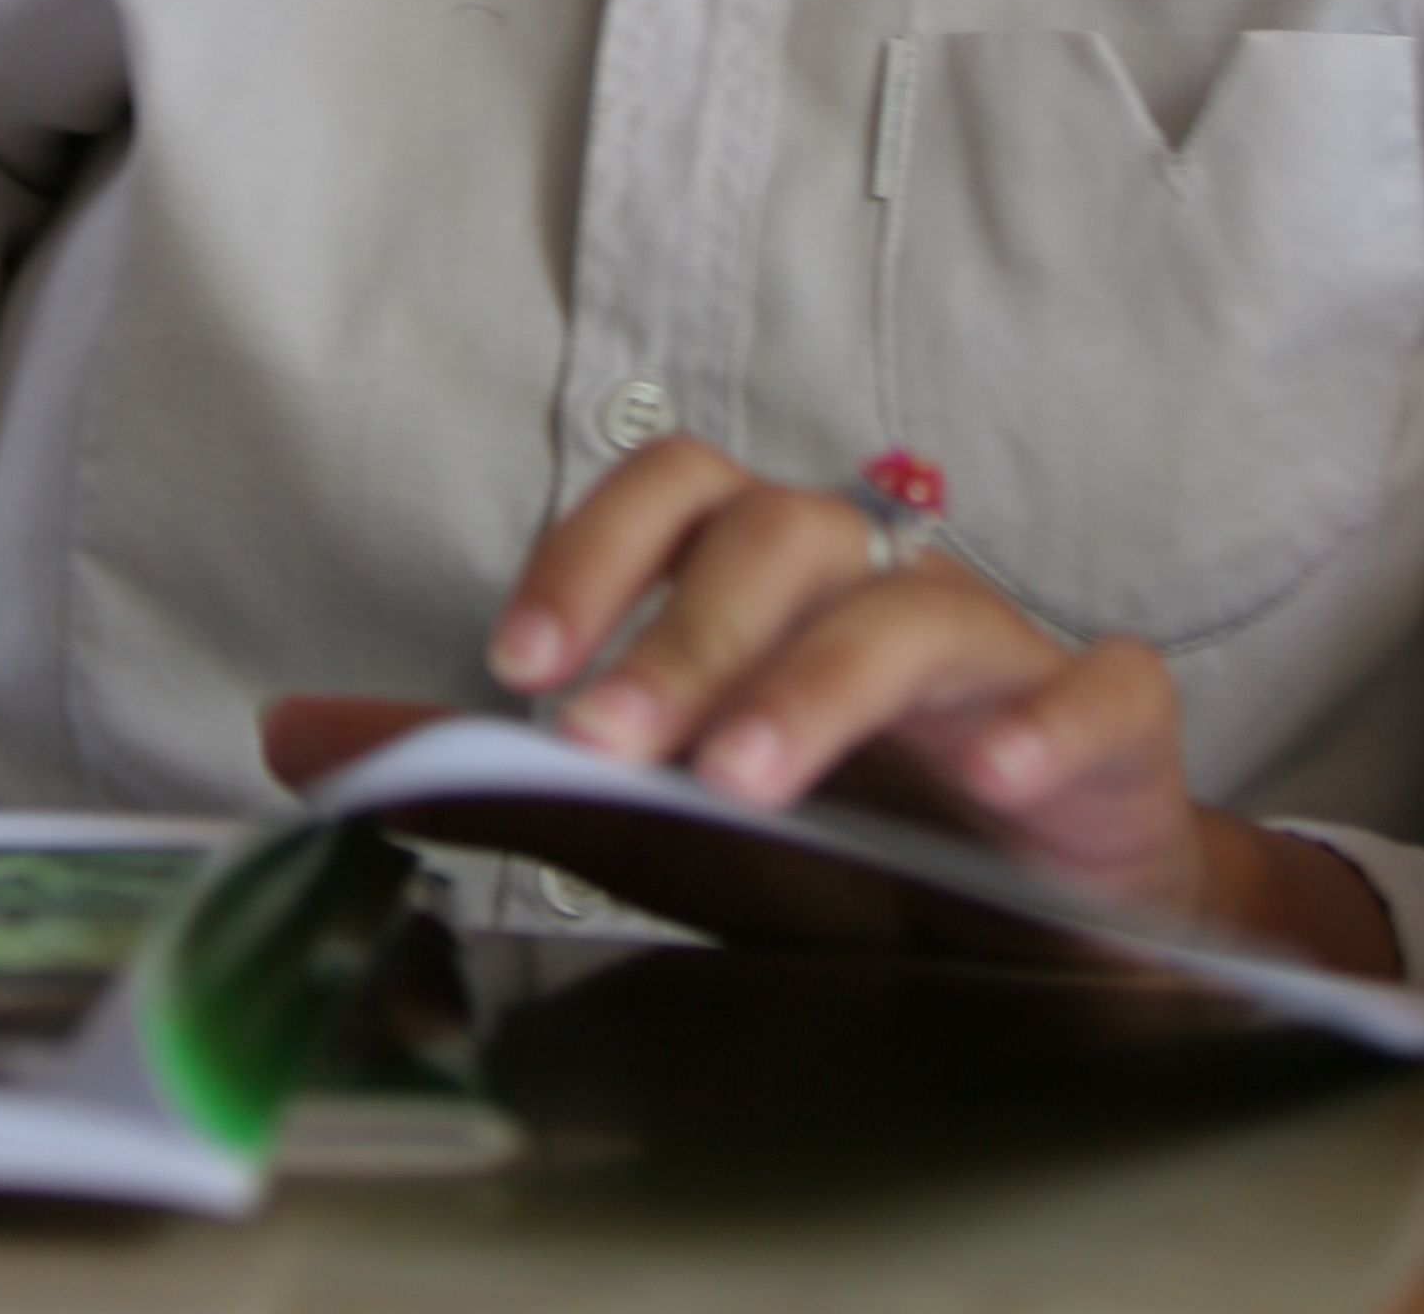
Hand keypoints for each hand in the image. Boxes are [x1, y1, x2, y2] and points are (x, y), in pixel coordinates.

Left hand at [482, 439, 1397, 973]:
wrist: (1064, 934)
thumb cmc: (860, 851)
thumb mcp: (679, 818)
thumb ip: (509, 778)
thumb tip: (308, 739)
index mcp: (774, 584)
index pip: (679, 489)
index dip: (594, 550)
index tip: (515, 659)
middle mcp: (879, 587)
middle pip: (777, 535)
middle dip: (681, 636)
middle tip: (604, 743)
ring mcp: (1001, 649)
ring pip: (911, 609)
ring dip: (816, 685)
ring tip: (743, 778)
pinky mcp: (1114, 723)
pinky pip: (1101, 688)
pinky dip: (1048, 724)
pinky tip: (996, 779)